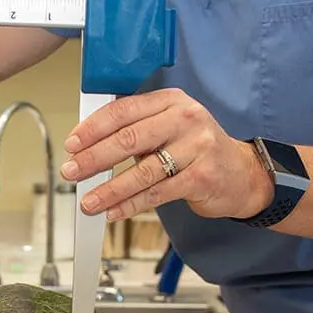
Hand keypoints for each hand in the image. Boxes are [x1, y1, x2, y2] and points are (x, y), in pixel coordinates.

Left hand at [59, 88, 273, 220]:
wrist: (242, 174)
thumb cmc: (197, 149)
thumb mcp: (170, 127)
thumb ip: (136, 130)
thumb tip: (88, 146)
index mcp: (170, 101)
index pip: (123, 111)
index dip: (93, 128)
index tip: (72, 144)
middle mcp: (185, 119)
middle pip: (129, 139)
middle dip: (94, 158)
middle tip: (71, 171)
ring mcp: (196, 148)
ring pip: (142, 171)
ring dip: (109, 189)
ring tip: (88, 201)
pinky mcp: (202, 177)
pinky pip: (157, 193)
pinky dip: (131, 205)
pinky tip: (113, 212)